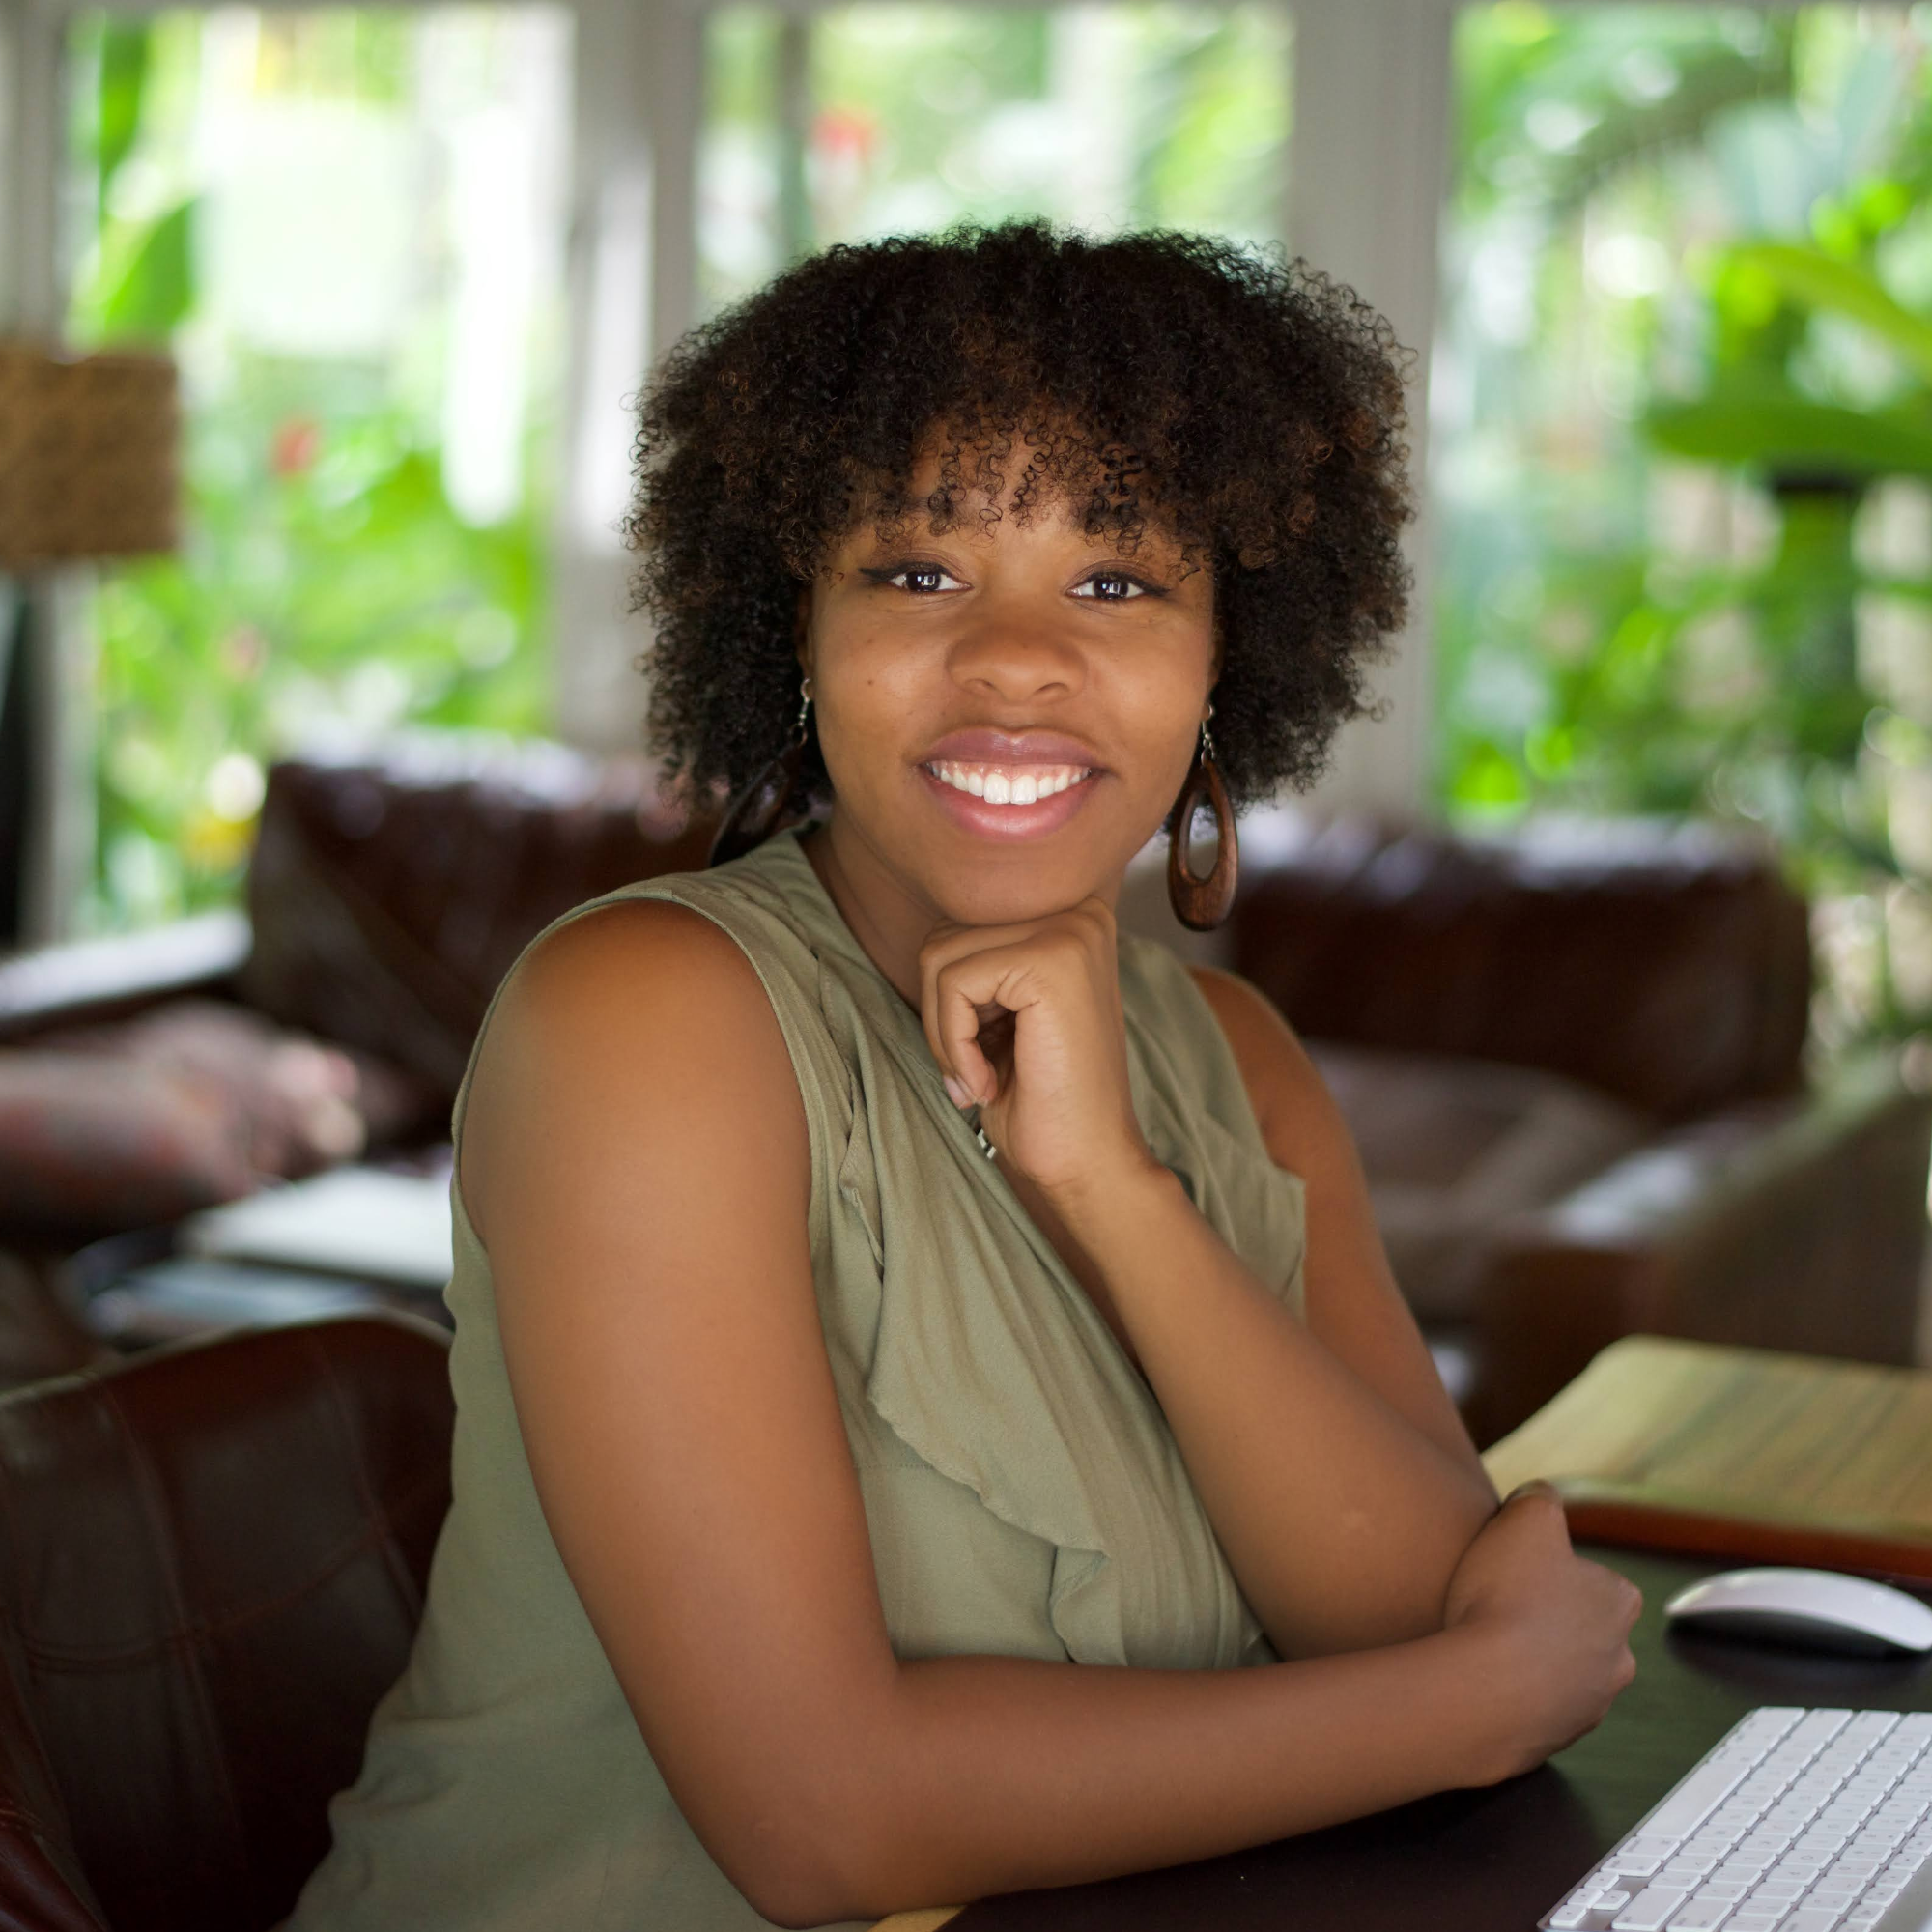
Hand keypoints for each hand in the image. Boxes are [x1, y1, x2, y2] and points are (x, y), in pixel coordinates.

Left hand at [917, 900, 1159, 1199]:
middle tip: (971, 1073)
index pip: (961, 926)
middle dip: (938, 1014)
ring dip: (943, 1032)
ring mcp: (1069, 932)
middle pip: (945, 936)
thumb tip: (930, 940)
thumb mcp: (1004, 1016)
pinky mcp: (1052, 961)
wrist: (1091, 1163)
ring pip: (940, 957)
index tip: (976, 1056)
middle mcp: (1078, 912)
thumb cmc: (1044, 1101)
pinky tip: (986, 1083)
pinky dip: (952, 1045)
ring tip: (978, 1078)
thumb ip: (979, 967)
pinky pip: (954, 983)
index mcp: (1071, 919)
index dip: (947, 1000)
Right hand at [1443, 1482, 1640, 1781]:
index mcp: (1620, 1603)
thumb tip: (1542, 1496)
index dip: (1550, 1568)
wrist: (1487, 1691)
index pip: (1592, 1576)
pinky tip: (1481, 1677)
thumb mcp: (1527, 1517)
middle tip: (1497, 1606)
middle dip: (1545, 1619)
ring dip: (1529, 1659)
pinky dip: (1513, 1693)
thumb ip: (1541, 1497)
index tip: (1516, 1569)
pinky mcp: (1557, 1739)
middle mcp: (1618, 1659)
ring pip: (1559, 1670)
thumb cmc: (1510, 1600)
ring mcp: (1589, 1705)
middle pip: (1579, 1627)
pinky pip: (1535, 1707)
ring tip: (1482, 1643)